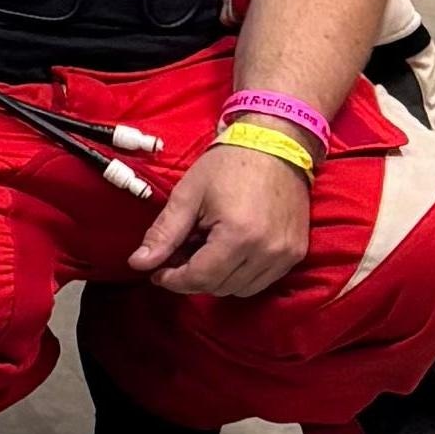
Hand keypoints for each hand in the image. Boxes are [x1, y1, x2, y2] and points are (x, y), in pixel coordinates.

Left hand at [130, 135, 314, 300]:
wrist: (276, 144)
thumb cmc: (228, 164)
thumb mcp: (188, 195)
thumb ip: (164, 233)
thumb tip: (138, 263)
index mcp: (238, 235)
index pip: (200, 278)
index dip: (173, 280)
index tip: (156, 271)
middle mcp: (267, 250)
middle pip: (219, 287)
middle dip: (192, 277)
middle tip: (177, 256)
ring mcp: (286, 254)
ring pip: (240, 289)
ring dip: (217, 278)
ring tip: (203, 250)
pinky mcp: (296, 253)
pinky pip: (262, 280)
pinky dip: (240, 275)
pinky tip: (226, 252)